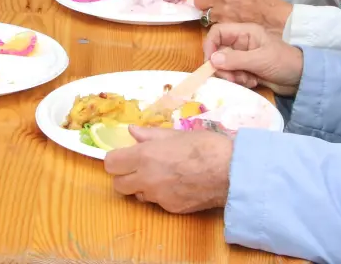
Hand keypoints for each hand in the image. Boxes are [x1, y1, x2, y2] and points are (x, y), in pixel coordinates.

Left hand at [105, 127, 231, 213]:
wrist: (230, 173)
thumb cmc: (205, 146)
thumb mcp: (177, 134)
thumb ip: (151, 135)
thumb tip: (133, 132)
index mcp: (144, 156)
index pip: (111, 164)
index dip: (116, 160)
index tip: (125, 156)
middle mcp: (146, 179)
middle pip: (118, 185)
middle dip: (125, 176)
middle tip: (139, 168)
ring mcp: (158, 197)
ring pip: (137, 195)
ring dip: (142, 187)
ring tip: (162, 176)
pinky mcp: (171, 209)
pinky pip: (157, 203)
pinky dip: (162, 195)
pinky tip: (178, 186)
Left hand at [192, 0, 292, 33]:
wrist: (272, 16)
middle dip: (199, 0)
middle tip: (203, 2)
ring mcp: (223, 9)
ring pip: (203, 12)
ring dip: (206, 12)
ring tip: (213, 12)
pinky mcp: (225, 23)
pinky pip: (212, 22)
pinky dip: (214, 21)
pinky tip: (221, 20)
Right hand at [204, 22, 302, 95]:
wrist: (302, 79)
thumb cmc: (284, 62)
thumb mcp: (260, 59)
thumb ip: (235, 59)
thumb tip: (211, 60)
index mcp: (245, 33)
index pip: (218, 32)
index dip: (210, 45)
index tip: (210, 63)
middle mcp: (241, 43)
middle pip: (218, 52)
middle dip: (223, 67)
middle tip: (233, 78)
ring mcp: (244, 57)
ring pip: (225, 66)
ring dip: (232, 76)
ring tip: (248, 80)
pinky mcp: (247, 70)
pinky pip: (233, 75)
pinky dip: (240, 81)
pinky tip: (253, 82)